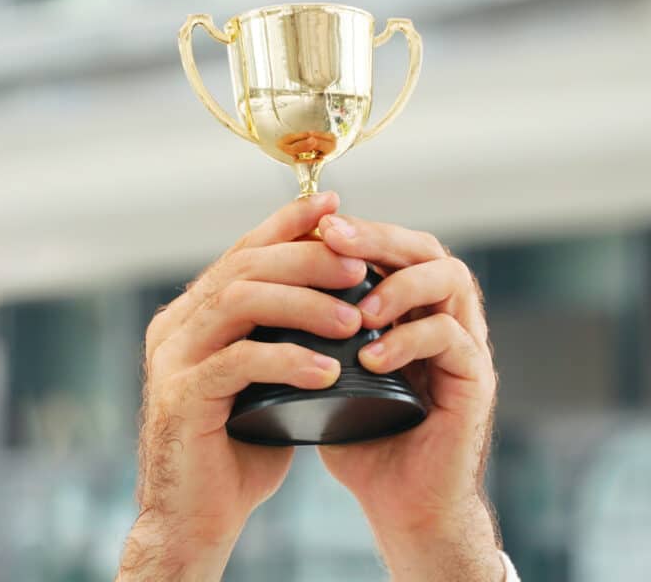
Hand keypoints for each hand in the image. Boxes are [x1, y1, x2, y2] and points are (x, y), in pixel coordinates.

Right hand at [117, 192, 366, 579]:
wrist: (192, 518)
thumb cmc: (236, 449)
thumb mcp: (263, 383)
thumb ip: (280, 339)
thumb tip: (337, 298)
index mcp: (191, 317)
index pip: (240, 252)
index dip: (286, 224)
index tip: (334, 207)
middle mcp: (174, 327)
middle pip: (242, 266)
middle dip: (305, 257)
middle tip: (358, 267)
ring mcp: (171, 360)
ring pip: (239, 301)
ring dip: (303, 304)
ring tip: (354, 319)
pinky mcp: (180, 397)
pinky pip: (238, 361)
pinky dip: (288, 359)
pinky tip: (329, 371)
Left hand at [316, 213, 503, 581]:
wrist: (403, 506)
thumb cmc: (361, 438)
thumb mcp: (325, 374)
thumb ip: (307, 332)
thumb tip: (255, 291)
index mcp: (410, 309)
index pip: (392, 247)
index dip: (357, 230)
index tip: (312, 225)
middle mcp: (444, 317)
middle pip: (425, 249)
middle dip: (377, 238)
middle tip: (334, 239)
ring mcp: (464, 347)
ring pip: (451, 280)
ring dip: (399, 285)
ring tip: (359, 309)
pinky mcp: (475, 383)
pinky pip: (452, 340)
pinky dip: (409, 341)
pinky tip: (371, 357)